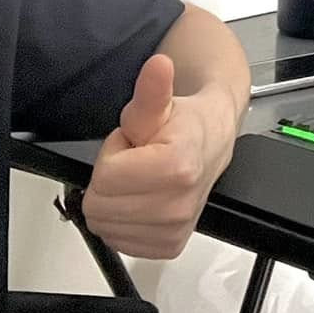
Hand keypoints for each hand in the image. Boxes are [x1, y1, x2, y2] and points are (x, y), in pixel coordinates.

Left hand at [79, 53, 239, 259]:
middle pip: (100, 206)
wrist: (212, 139)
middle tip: (135, 161)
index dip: (112, 154)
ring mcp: (174, 230)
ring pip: (105, 226)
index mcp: (177, 168)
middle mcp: (178, 206)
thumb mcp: (160, 102)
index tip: (133, 144)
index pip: (105, 179)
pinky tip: (142, 198)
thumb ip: (151, 88)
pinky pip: (119, 242)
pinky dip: (123, 221)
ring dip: (116, 200)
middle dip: (110, 179)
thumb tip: (158, 66)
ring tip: (139, 177)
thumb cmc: (184, 124)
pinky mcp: (169, 246)